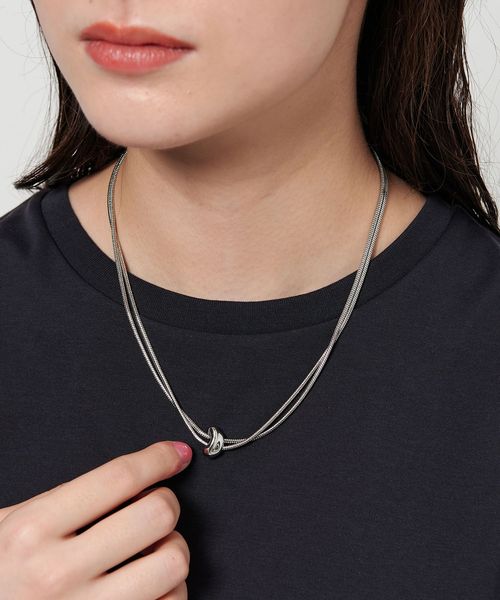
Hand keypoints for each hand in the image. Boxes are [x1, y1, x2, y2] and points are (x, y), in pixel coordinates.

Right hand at [0, 440, 192, 598]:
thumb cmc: (0, 575)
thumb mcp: (10, 525)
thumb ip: (64, 500)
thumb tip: (133, 477)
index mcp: (34, 530)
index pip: (118, 477)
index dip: (158, 458)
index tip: (175, 454)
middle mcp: (58, 572)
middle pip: (156, 514)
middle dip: (166, 503)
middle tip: (154, 507)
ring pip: (172, 562)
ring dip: (172, 549)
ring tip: (153, 550)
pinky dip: (170, 590)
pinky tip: (151, 585)